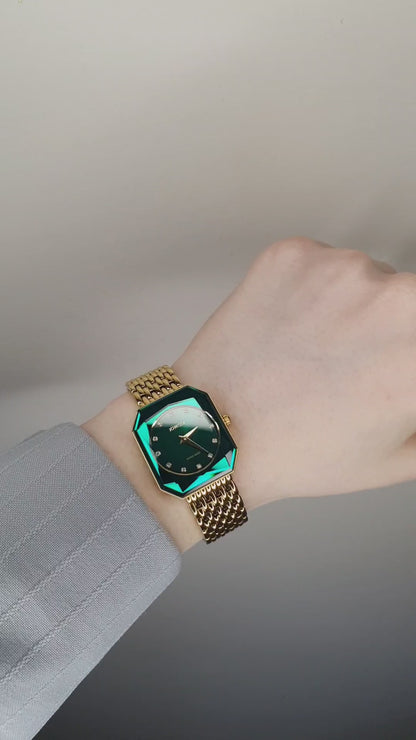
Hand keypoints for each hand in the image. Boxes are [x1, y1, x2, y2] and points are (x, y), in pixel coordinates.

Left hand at [171, 237, 415, 510]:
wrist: (215, 434)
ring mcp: (340, 269)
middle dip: (396, 329)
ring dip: (354, 307)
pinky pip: (321, 266)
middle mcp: (393, 299)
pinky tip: (289, 330)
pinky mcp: (295, 254)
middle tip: (358, 365)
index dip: (408, 356)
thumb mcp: (399, 458)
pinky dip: (311, 292)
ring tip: (314, 351)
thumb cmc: (298, 452)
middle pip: (412, 300)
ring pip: (368, 279)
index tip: (395, 366)